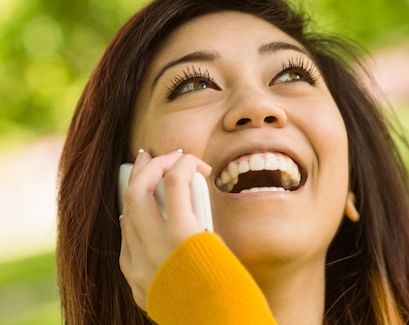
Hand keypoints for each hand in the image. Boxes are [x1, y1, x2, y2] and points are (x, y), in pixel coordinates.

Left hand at [119, 149, 211, 309]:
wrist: (217, 323)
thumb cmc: (227, 283)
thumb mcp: (217, 241)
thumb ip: (198, 215)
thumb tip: (186, 187)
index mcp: (183, 236)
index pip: (175, 180)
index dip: (186, 163)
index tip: (196, 164)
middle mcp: (155, 247)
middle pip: (140, 190)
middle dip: (150, 166)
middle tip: (159, 155)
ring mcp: (139, 264)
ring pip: (127, 212)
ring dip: (136, 188)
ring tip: (143, 171)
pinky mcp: (133, 278)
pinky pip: (127, 239)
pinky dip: (134, 218)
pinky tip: (140, 210)